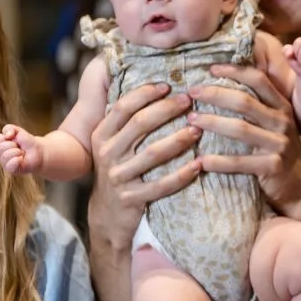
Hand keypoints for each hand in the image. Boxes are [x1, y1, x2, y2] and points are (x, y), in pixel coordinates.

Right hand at [0, 124, 42, 173]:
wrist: (39, 152)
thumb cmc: (27, 142)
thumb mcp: (18, 131)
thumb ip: (9, 128)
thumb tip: (7, 135)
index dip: (5, 137)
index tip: (14, 137)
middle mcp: (0, 154)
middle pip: (1, 147)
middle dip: (13, 144)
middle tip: (20, 147)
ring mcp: (4, 162)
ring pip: (5, 155)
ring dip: (17, 152)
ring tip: (22, 153)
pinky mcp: (11, 169)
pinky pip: (9, 166)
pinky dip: (16, 160)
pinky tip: (21, 159)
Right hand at [88, 83, 201, 252]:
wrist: (108, 214)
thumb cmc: (120, 168)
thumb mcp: (114, 143)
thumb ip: (127, 120)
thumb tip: (159, 86)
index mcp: (102, 136)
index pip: (122, 108)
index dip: (145, 94)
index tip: (168, 85)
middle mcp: (107, 154)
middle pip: (139, 124)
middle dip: (166, 110)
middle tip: (189, 101)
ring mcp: (118, 177)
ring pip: (152, 153)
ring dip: (178, 140)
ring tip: (199, 129)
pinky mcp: (132, 199)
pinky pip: (161, 185)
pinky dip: (181, 175)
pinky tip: (199, 165)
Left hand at [188, 64, 300, 216]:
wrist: (299, 186)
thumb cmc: (277, 150)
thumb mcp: (274, 124)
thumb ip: (257, 107)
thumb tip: (221, 84)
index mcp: (282, 106)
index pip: (259, 80)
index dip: (235, 71)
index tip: (211, 69)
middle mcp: (283, 122)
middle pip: (245, 101)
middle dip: (214, 94)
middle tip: (191, 93)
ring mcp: (280, 144)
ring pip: (240, 129)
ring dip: (211, 123)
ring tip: (190, 120)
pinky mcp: (273, 167)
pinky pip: (240, 162)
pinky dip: (218, 161)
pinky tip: (200, 161)